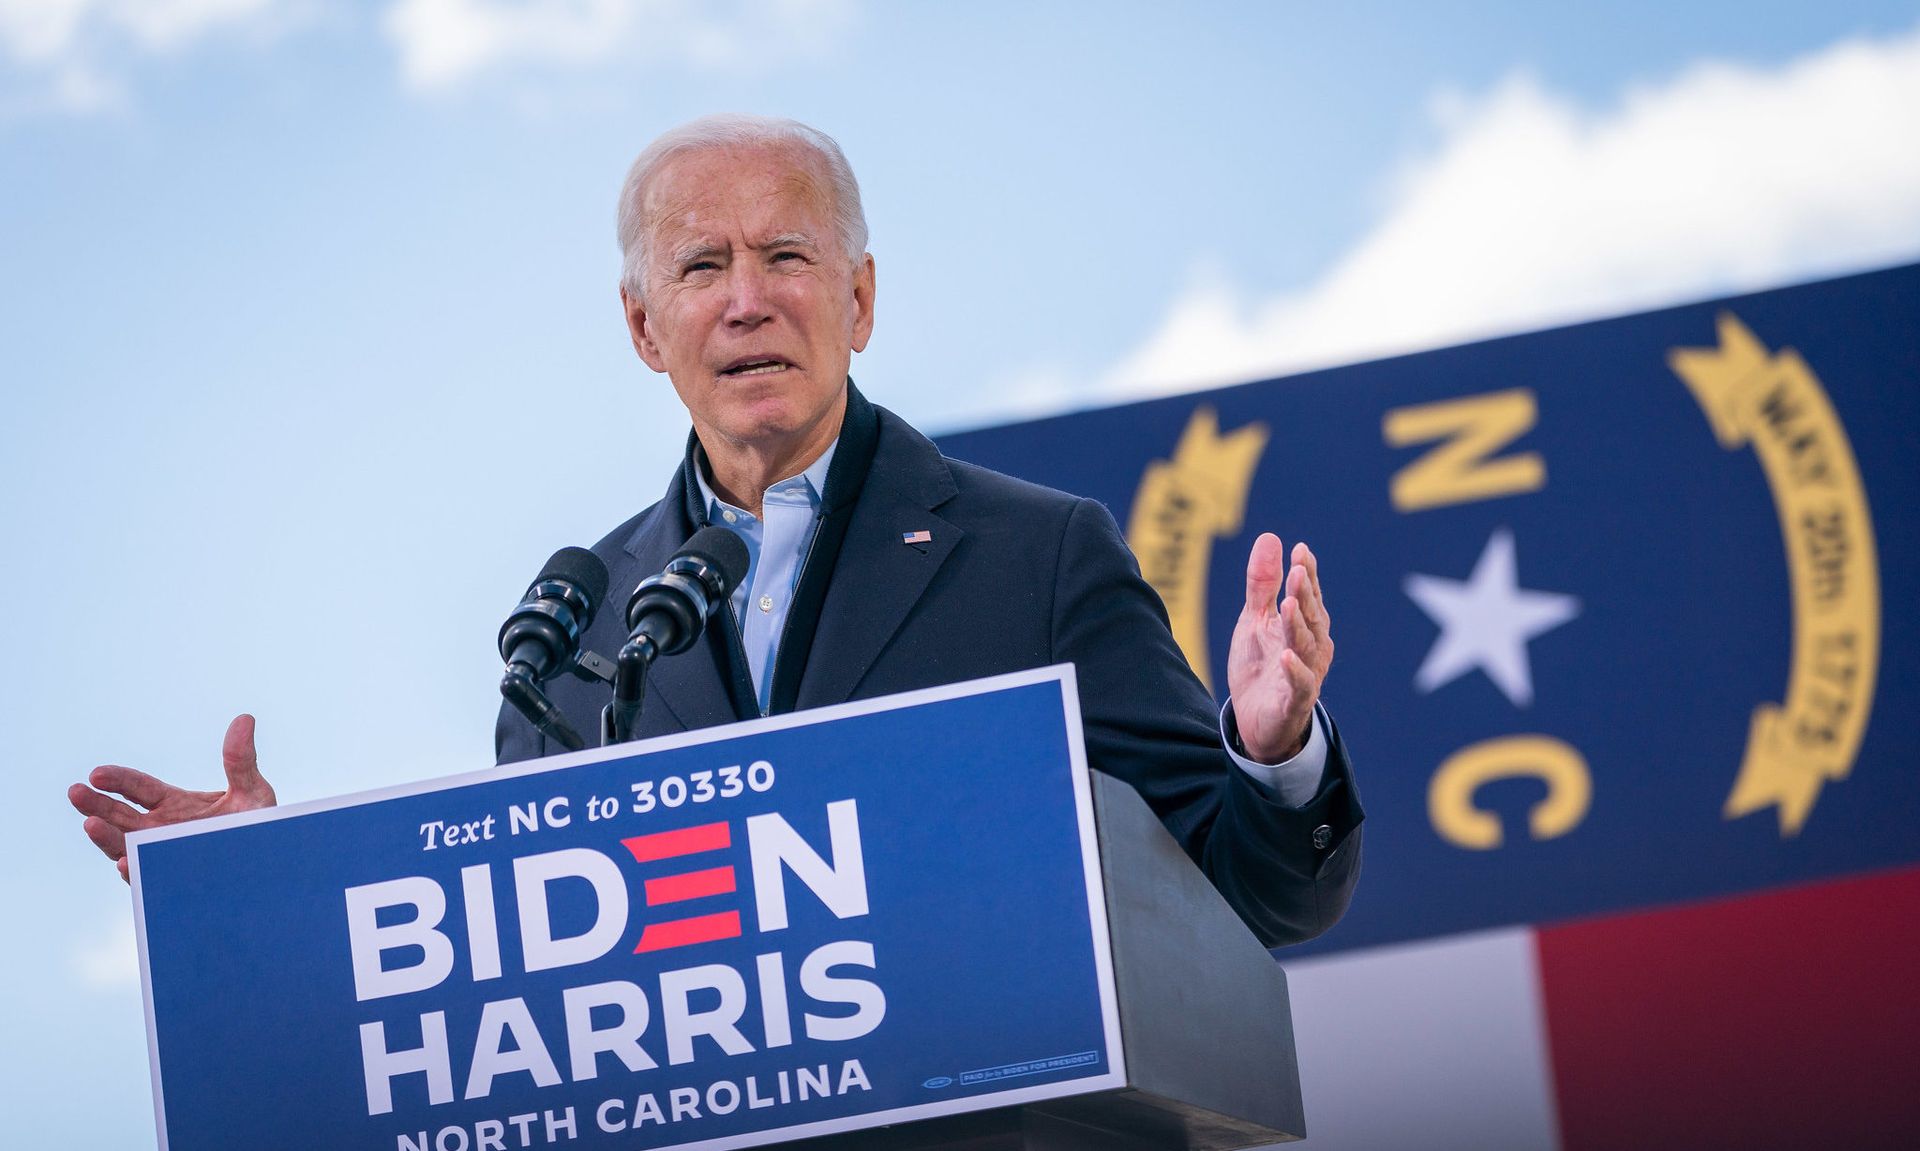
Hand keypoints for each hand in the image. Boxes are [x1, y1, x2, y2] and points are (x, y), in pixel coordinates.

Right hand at [68, 714, 277, 882]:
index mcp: (173, 804)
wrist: (270, 867)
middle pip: (118, 816)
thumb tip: (245, 719)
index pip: (137, 788)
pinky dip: (134, 869)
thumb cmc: (259, 827)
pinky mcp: (169, 880)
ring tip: (89, 825)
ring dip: (106, 837)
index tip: (96, 774)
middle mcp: (160, 830)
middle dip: (95, 805)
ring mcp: (161, 856)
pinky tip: (125, 861)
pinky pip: (146, 877)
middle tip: (75, 792)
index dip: (116, 780)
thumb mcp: (251, 792)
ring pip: (124, 846)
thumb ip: (241, 761)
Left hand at [1226, 535, 1333, 762]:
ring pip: (1306, 647)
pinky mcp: (1294, 701)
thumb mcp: (1255, 620)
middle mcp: (1313, 648)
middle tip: (1297, 571)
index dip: (1307, 573)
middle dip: (1306, 594)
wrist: (1255, 720)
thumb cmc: (1261, 665)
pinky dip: (1295, 671)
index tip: (1300, 550)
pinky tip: (1286, 655)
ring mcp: (1307, 674)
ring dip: (1298, 625)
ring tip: (1289, 604)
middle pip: (1311, 617)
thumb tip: (1271, 536)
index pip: (1310, 595)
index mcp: (1306, 626)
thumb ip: (1262, 583)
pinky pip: (1299, 685)